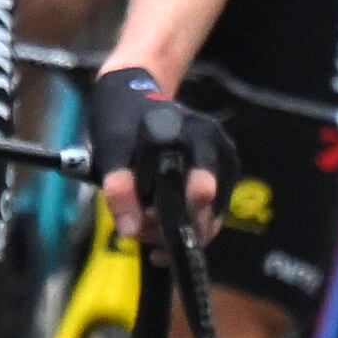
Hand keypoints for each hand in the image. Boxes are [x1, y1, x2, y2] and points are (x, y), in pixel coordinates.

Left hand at [86, 65, 234, 238]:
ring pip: (207, 222)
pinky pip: (206, 220)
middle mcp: (220, 151)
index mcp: (198, 135)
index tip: (156, 223)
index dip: (184, 211)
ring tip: (141, 228)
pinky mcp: (221, 185)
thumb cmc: (124, 122)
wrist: (134, 101)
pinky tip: (155, 237)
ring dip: (172, 234)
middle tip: (138, 232)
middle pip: (205, 211)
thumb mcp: (112, 149)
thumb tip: (131, 231)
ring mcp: (224, 169)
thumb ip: (120, 186)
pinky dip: (181, 231)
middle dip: (170, 230)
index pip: (201, 184)